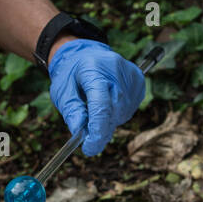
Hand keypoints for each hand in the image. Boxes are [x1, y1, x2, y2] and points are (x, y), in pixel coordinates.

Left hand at [48, 39, 144, 155]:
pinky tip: (108, 103)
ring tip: (95, 107)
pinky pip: (128, 110)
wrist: (87, 53)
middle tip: (87, 134)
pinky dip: (116, 114)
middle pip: (113, 112)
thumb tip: (80, 132)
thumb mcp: (62, 92)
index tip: (89, 148)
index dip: (96, 131)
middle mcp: (117, 72)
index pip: (101, 106)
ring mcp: (132, 77)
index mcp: (94, 70)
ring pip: (121, 114)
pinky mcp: (140, 82)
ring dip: (108, 121)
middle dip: (100, 129)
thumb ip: (71, 111)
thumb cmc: (72, 74)